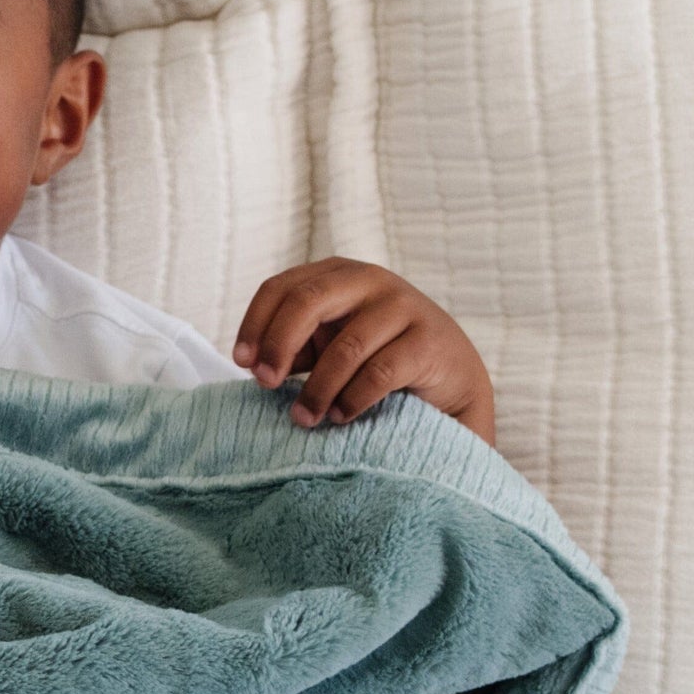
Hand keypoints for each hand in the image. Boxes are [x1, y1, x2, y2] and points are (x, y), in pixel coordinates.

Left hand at [232, 259, 495, 444]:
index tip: (242, 363)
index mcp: (336, 275)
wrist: (451, 376)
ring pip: (344, 346)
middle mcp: (368, 280)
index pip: (281, 287)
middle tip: (265, 384)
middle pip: (307, 301)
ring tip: (304, 418)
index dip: (255, 324)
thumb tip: (255, 364)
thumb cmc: (377, 357)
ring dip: (316, 389)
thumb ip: (296, 346)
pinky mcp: (429, 341)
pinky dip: (352, 399)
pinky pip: (379, 373)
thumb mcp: (330, 344)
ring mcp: (403, 306)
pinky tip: (341, 416)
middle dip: (278, 345)